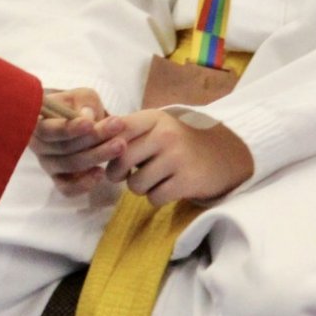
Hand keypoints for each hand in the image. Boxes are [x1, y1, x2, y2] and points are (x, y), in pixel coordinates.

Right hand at [31, 88, 126, 195]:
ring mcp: (47, 163)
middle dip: (92, 138)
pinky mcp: (59, 179)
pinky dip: (83, 183)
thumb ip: (85, 101)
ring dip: (96, 155)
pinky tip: (101, 172)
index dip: (67, 128)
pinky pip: (67, 188)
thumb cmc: (79, 106)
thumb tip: (87, 117)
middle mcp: (38, 144)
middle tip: (118, 126)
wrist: (82, 123)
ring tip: (120, 145)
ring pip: (69, 165)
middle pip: (62, 147)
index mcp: (37, 120)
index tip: (90, 124)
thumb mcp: (82, 96)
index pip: (46, 128)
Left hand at [105, 108, 253, 205]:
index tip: (106, 154)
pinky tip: (167, 188)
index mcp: (153, 118)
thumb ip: (127, 131)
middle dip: (117, 173)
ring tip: (153, 179)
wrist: (224, 154)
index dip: (104, 145)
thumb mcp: (156, 126)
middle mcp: (165, 134)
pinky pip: (154, 198)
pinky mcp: (187, 180)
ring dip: (140, 188)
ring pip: (135, 184)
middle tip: (125, 174)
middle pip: (120, 160)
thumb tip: (91, 142)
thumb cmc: (179, 141)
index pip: (116, 128)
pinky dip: (156, 198)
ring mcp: (177, 157)